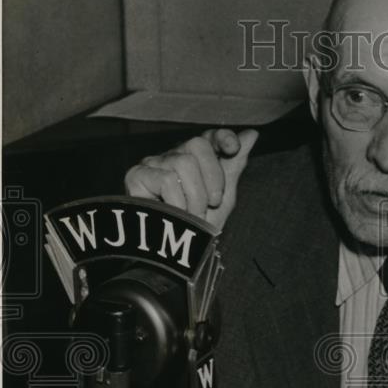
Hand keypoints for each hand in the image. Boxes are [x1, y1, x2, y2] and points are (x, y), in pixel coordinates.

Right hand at [124, 127, 258, 231]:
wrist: (179, 254)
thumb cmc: (200, 225)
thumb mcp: (224, 196)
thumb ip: (235, 164)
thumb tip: (252, 133)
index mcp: (195, 159)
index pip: (208, 135)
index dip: (221, 137)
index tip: (232, 149)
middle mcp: (173, 156)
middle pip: (197, 144)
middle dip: (213, 177)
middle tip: (211, 203)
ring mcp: (153, 164)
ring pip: (183, 163)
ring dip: (195, 197)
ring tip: (191, 215)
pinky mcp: (136, 176)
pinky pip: (166, 180)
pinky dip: (178, 203)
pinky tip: (173, 215)